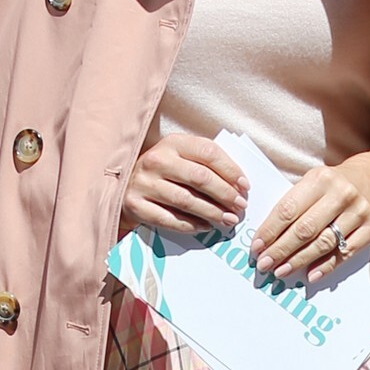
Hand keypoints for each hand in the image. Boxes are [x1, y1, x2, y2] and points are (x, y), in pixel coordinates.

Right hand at [121, 134, 247, 236]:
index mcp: (173, 143)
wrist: (123, 184)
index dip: (230, 170)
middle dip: (225, 194)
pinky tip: (206, 227)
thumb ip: (206, 163)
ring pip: (186, 200)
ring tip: (228, 220)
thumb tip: (238, 184)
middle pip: (199, 178)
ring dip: (212, 212)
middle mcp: (156, 160)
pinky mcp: (136, 205)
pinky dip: (191, 225)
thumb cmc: (164, 171)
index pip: (208, 153)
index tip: (245, 186)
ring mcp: (144, 183)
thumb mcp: (181, 156)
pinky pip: (169, 218)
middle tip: (240, 206)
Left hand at [253, 150, 369, 282]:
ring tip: (281, 271)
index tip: (256, 247)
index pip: (288, 209)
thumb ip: (294, 204)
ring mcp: (359, 212)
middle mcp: (341, 194)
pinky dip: (326, 266)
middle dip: (281, 250)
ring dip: (299, 260)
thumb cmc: (335, 185)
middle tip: (265, 264)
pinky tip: (310, 275)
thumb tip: (267, 237)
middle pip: (305, 229)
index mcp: (320, 179)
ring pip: (324, 243)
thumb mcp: (314, 183)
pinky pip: (345, 253)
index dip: (270, 231)